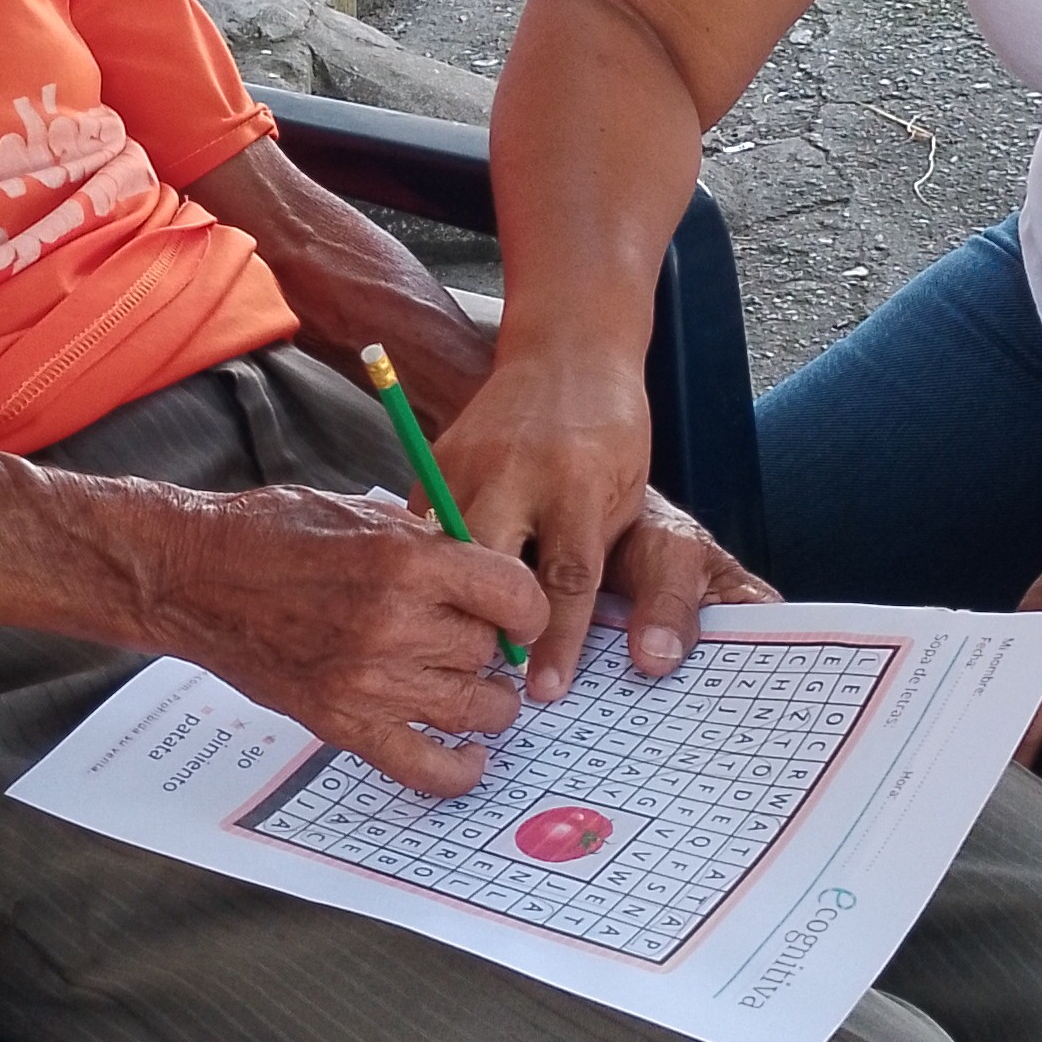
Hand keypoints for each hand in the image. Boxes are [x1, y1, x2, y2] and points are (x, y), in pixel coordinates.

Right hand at [139, 481, 546, 795]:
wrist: (192, 576)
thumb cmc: (271, 532)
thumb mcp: (363, 512)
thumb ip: (429, 545)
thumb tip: (484, 573)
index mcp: (405, 559)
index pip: (515, 596)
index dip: (525, 604)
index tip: (516, 609)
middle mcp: (393, 623)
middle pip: (490, 652)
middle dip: (489, 646)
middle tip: (473, 640)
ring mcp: (367, 681)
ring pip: (473, 709)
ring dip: (486, 702)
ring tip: (478, 690)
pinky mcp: (340, 723)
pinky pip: (423, 768)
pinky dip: (459, 770)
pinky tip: (472, 755)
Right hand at [433, 354, 772, 699]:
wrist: (568, 352)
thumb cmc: (609, 435)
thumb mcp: (620, 497)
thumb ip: (590, 561)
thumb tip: (572, 642)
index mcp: (574, 480)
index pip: (564, 576)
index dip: (556, 640)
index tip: (545, 689)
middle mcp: (515, 469)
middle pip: (490, 565)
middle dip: (489, 625)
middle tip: (493, 674)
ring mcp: (466, 461)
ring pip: (445, 551)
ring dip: (452, 601)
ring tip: (459, 648)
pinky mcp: (434, 458)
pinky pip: (421, 527)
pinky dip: (427, 567)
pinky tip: (427, 599)